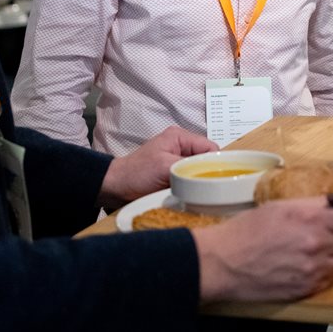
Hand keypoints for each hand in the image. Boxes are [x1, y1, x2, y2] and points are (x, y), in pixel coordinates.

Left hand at [98, 126, 216, 208]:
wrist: (115, 188)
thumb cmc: (135, 174)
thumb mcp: (164, 167)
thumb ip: (188, 166)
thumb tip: (211, 173)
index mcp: (180, 137)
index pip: (210, 148)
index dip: (215, 163)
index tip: (217, 179)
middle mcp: (181, 146)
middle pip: (207, 159)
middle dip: (207, 173)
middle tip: (208, 188)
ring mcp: (178, 160)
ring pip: (200, 170)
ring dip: (199, 181)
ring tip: (198, 192)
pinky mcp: (175, 173)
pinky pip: (191, 179)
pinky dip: (192, 187)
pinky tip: (191, 194)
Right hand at [193, 197, 332, 301]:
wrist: (224, 262)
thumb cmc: (249, 228)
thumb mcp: (284, 205)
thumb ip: (319, 203)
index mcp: (313, 219)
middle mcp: (318, 245)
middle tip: (330, 231)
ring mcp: (313, 271)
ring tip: (313, 248)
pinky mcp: (307, 290)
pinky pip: (329, 279)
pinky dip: (324, 271)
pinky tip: (304, 264)